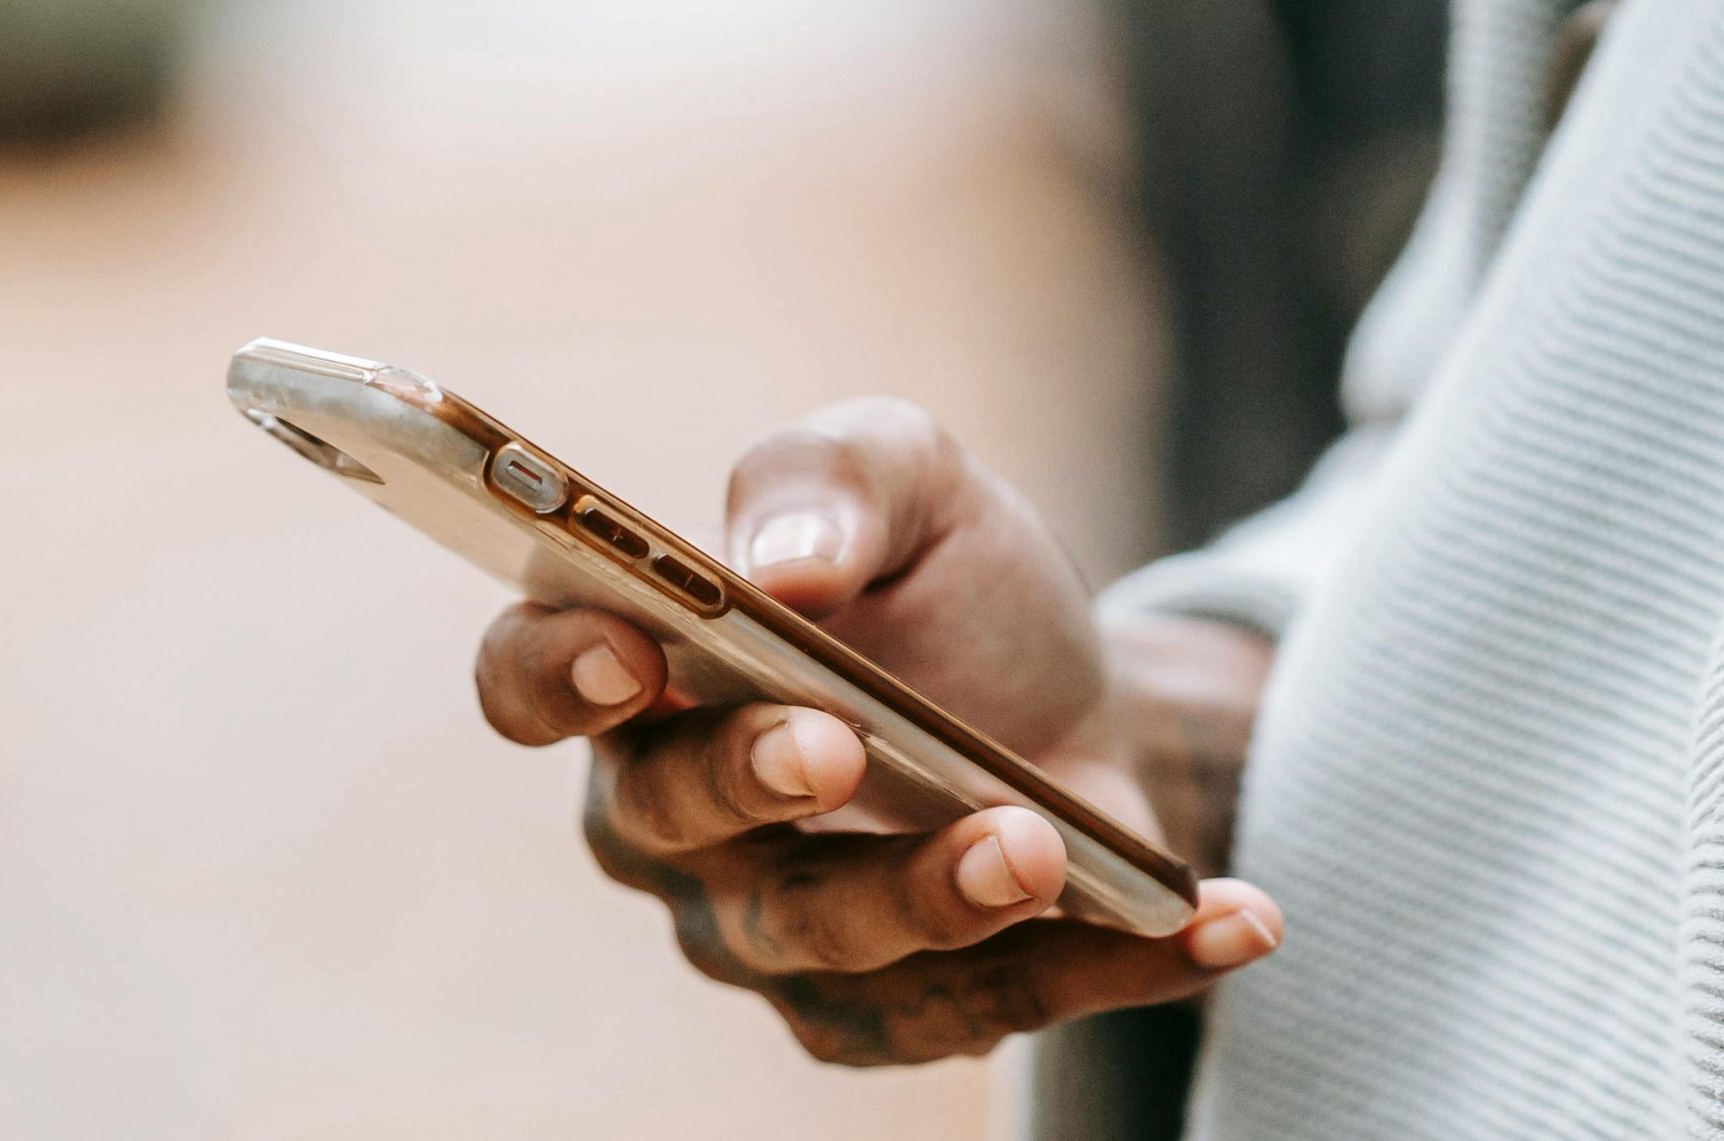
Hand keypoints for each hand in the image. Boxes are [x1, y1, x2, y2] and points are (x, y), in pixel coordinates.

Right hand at [473, 398, 1281, 1064]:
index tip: (629, 649)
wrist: (1074, 699)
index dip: (555, 674)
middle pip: (662, 821)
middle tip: (833, 740)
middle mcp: (668, 814)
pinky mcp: (886, 1010)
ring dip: (922, 898)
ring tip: (1030, 841)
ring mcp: (767, 927)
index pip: (528, 680)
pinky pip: (973, 1013)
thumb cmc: (944, 585)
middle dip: (744, 782)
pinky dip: (1104, 967)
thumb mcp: (910, 477)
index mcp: (635, 666)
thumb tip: (785, 564)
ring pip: (813, 942)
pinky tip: (1221, 919)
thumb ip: (832, 479)